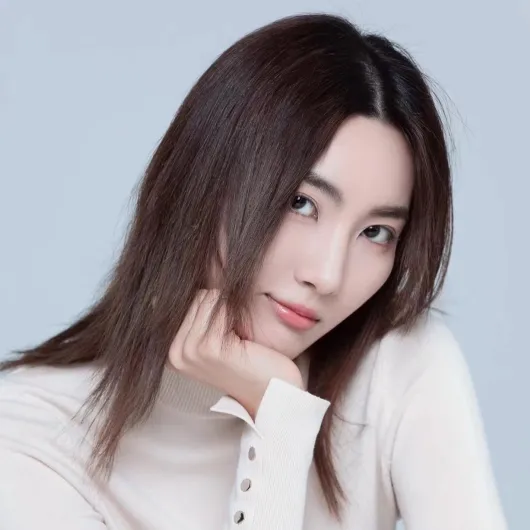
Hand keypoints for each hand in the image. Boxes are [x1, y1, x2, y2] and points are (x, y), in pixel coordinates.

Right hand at [168, 289, 303, 418]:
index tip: (228, 324)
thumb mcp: (218, 336)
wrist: (272, 391)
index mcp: (173, 349)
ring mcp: (191, 350)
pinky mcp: (209, 347)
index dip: (214, 303)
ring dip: (231, 308)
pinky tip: (244, 336)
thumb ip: (202, 314)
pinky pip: (221, 307)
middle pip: (198, 296)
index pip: (189, 299)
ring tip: (239, 335)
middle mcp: (176, 352)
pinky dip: (237, 312)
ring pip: (209, 298)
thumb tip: (199, 271)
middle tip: (236, 332)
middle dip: (222, 305)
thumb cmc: (250, 360)